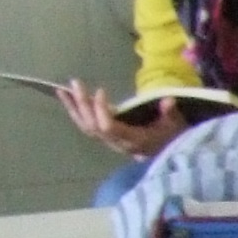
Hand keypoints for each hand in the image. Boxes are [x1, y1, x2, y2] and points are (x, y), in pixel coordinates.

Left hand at [60, 81, 175, 157]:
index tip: (101, 91)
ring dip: (73, 108)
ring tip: (61, 90)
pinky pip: (86, 126)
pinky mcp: (105, 137)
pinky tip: (66, 98)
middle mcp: (117, 143)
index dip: (101, 111)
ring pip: (86, 127)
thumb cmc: (171, 136)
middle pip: (93, 126)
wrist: (166, 153)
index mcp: (132, 140)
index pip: (109, 127)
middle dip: (83, 104)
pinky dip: (75, 112)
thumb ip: (170, 113)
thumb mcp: (175, 124)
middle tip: (76, 83)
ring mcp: (109, 141)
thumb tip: (169, 100)